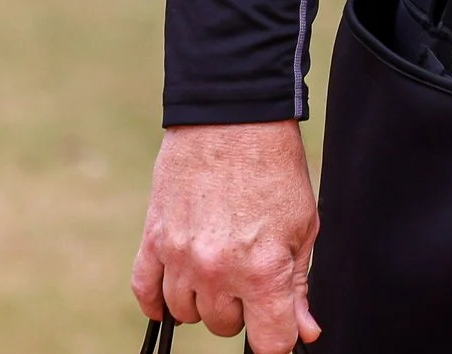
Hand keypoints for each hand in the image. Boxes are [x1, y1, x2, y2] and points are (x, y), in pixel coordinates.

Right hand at [132, 121, 321, 349]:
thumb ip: (299, 286)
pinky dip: (160, 299)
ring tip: (224, 264)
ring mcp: (179, 259)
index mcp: (262, 271)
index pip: (269, 340)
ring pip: (188, 314)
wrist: (233, 121)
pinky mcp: (152, 242)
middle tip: (255, 271)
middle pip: (225, 327)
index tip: (281, 329)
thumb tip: (305, 333)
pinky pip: (146, 293)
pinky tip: (177, 291)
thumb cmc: (275, 170)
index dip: (279, 340)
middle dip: (244, 308)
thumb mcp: (304, 226)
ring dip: (206, 300)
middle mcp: (217, 273)